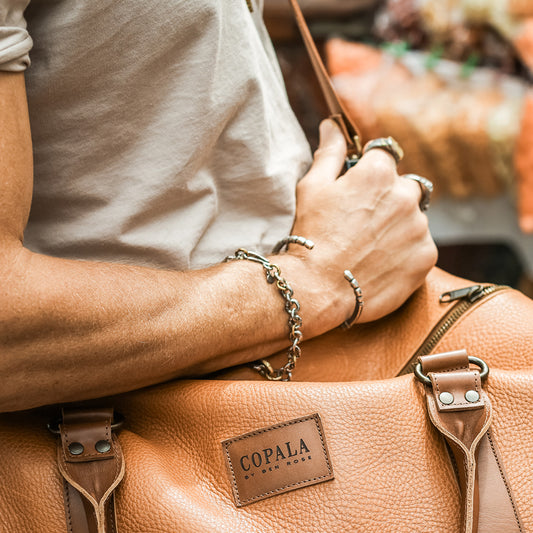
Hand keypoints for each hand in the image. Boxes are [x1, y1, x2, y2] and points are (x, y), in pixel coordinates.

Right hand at [289, 119, 437, 326]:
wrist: (318, 288)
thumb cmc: (311, 235)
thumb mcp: (312, 187)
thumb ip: (330, 152)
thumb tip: (333, 125)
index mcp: (378, 172)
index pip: (385, 155)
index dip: (370, 171)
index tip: (359, 190)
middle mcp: (406, 195)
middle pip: (406, 186)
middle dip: (390, 197)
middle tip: (364, 222)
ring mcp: (419, 227)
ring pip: (414, 217)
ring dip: (399, 225)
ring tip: (371, 246)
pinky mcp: (426, 257)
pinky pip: (421, 246)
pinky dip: (406, 252)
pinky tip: (381, 262)